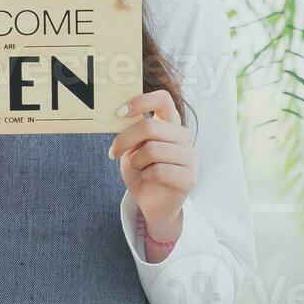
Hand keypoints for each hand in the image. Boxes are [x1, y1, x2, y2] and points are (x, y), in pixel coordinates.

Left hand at [108, 88, 194, 249]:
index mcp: (170, 123)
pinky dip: (145, 175)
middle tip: (113, 152)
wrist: (152, 204)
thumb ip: (132, 130)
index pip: (163, 99)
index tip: (120, 112)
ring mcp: (189, 157)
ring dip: (136, 161)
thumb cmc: (142, 171)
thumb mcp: (132, 147)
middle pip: (149, 127)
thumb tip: (119, 113)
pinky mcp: (189, 178)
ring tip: (138, 168)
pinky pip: (159, 170)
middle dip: (125, 140)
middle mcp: (184, 136)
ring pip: (152, 150)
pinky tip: (148, 179)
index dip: (141, 101)